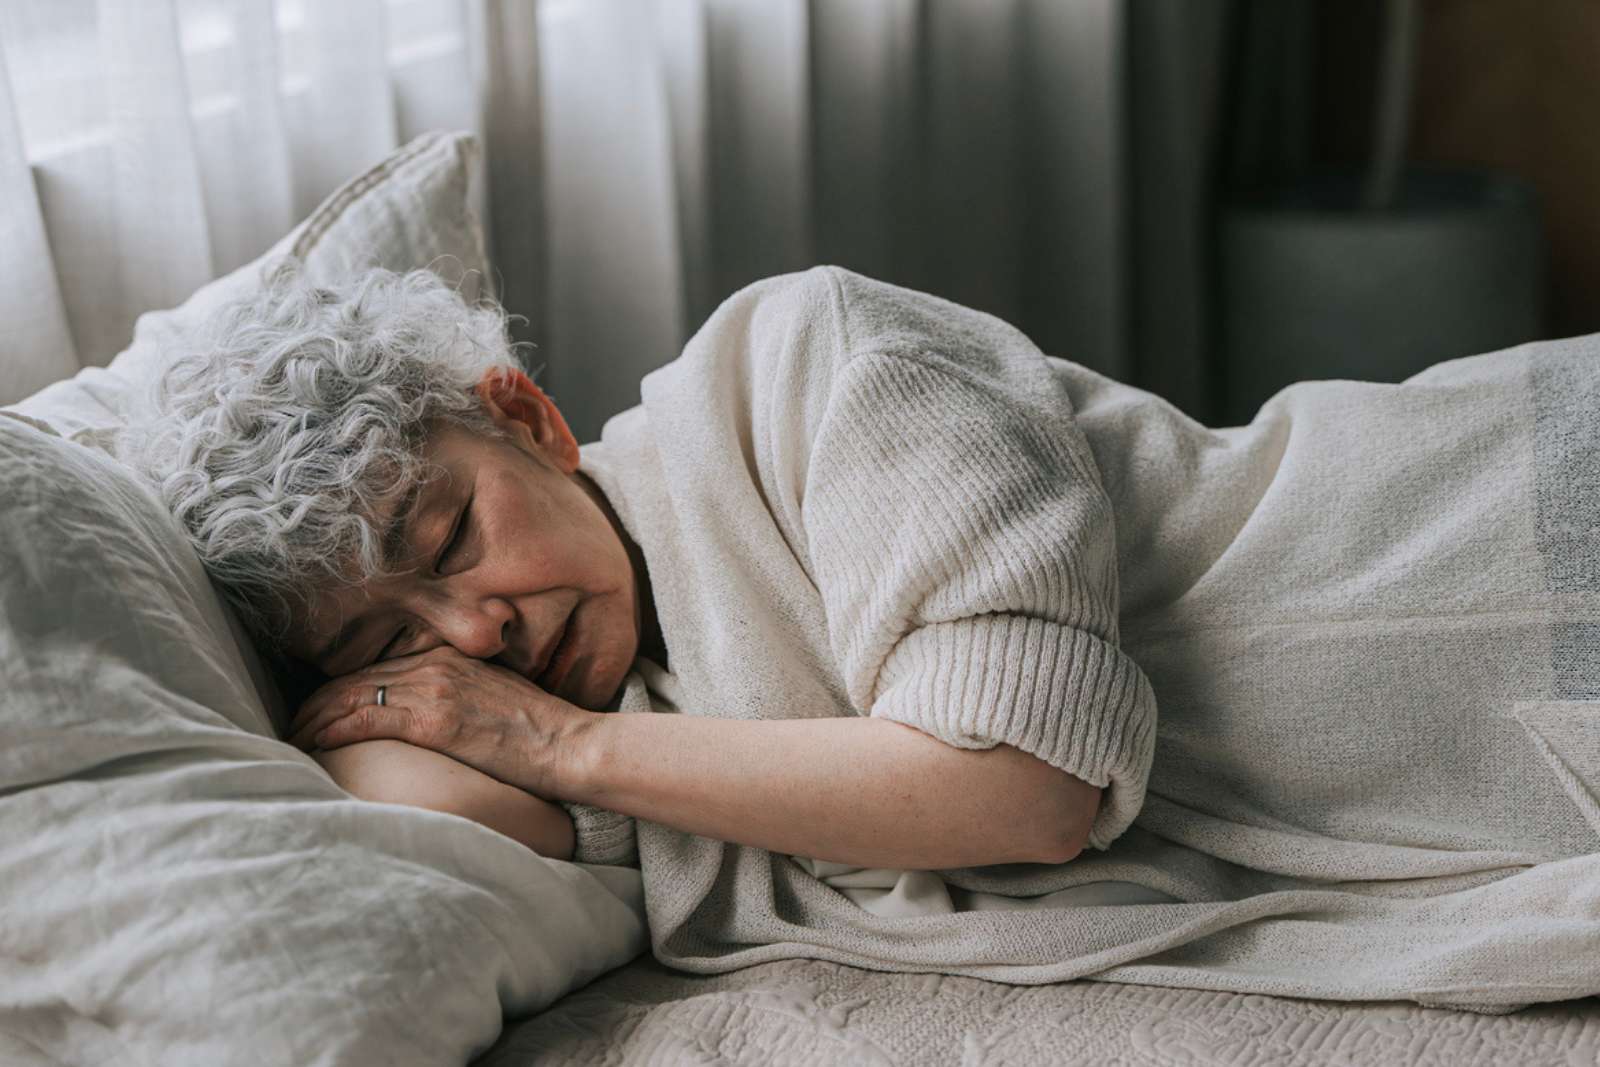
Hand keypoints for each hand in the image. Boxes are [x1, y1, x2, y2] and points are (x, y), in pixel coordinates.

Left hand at [285, 646, 595, 798]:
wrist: (572, 746)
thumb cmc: (544, 735)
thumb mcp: (498, 701)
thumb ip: (460, 698)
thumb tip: (433, 723)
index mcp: (450, 658)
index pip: (378, 670)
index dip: (339, 692)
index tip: (317, 713)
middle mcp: (436, 664)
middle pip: (356, 679)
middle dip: (316, 705)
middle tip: (292, 729)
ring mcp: (434, 688)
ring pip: (351, 696)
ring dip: (314, 720)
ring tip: (292, 740)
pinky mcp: (433, 718)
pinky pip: (365, 718)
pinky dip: (332, 730)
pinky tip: (313, 745)